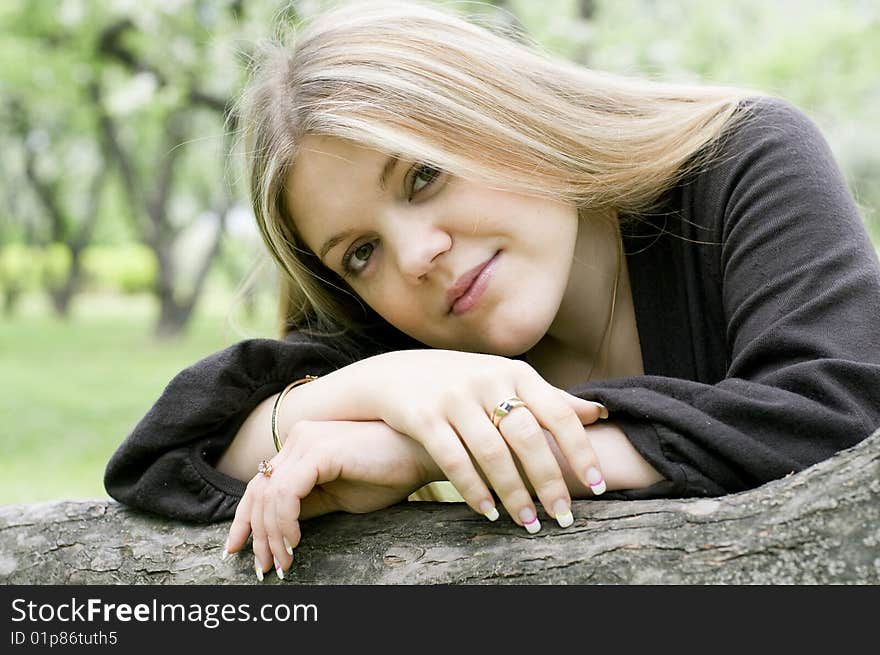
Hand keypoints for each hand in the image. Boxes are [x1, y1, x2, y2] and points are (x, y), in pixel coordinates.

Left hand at [224, 419, 436, 580]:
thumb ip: (307, 505)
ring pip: (268, 495)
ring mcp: (307, 441)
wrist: (422, 454)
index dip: (244, 519)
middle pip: (257, 490)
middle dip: (254, 534)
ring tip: (284, 563)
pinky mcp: (321, 451)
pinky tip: (295, 543)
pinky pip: (287, 493)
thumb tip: (276, 530)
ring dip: (271, 536)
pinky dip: (285, 522)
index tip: (238, 550)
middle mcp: (298, 437)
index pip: (259, 483)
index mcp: (301, 445)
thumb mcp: (338, 496)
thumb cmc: (388, 474)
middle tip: (263, 567)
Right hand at [346, 349, 607, 532]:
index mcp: (515, 372)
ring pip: (492, 453)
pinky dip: (474, 490)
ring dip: (513, 494)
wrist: (393, 374)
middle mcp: (487, 380)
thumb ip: (549, 397)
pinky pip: (454, 460)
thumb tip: (598, 413)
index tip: (599, 486)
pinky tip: (488, 511)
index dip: (580, 452)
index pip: (558, 413)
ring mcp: (453, 397)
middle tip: (564, 516)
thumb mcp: (505, 380)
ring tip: (529, 523)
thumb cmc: (461, 382)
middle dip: (549, 481)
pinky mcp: (423, 415)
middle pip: (528, 437)